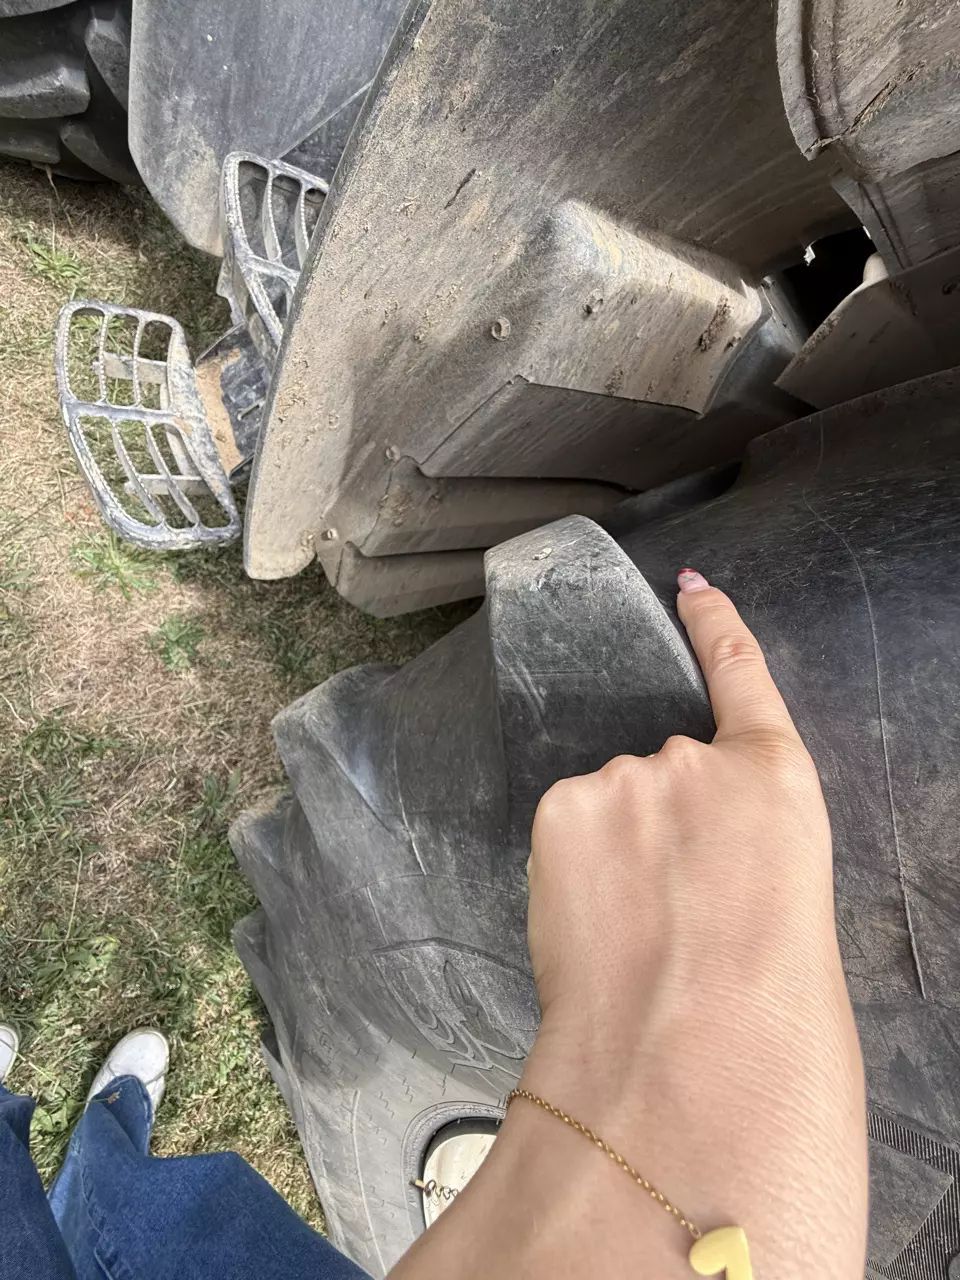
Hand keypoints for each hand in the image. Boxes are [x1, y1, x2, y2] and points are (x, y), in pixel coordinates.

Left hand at [521, 569, 866, 1277]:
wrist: (686, 1062)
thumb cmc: (769, 1013)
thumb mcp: (790, 911)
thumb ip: (745, 855)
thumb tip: (705, 873)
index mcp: (776, 781)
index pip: (740, 673)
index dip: (714, 625)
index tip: (689, 587)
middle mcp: (694, 758)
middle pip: (660, 775)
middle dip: (655, 828)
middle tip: (666, 913)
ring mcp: (622, 778)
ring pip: (607, 807)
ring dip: (611, 853)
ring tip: (633, 935)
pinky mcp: (560, 809)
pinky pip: (567, 832)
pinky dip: (573, 868)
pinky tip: (592, 923)